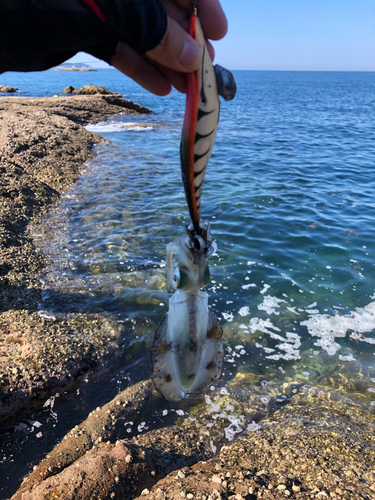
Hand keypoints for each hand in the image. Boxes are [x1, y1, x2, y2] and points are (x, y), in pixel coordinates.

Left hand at [111, 0, 226, 95]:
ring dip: (166, 64)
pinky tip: (161, 88)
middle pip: (165, 14)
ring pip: (143, 36)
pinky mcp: (87, 32)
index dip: (203, 7)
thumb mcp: (125, 12)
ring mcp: (105, 11)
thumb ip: (158, 32)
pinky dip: (140, 68)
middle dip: (185, 43)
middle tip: (203, 69)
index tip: (219, 34)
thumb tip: (194, 59)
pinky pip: (119, 50)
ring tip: (186, 88)